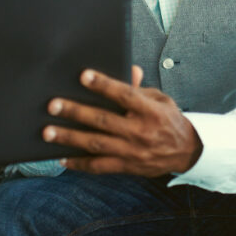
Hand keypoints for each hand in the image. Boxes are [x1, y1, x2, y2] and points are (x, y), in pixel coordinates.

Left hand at [42, 66, 202, 175]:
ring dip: (70, 138)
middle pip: (103, 120)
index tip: (83, 76)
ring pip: (96, 144)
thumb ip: (139, 88)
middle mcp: (140, 131)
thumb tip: (129, 70)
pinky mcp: (127, 166)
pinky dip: (79, 164)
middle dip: (76, 112)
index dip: (104, 85)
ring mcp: (132, 151)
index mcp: (150, 111)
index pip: (124, 95)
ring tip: (48, 132)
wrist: (186, 152)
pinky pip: (99, 166)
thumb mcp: (160, 99)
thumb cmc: (169, 121)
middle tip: (53, 105)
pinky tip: (62, 158)